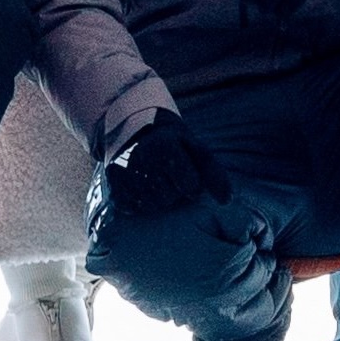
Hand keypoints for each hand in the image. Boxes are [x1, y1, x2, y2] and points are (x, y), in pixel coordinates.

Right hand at [101, 119, 231, 238]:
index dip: (192, 184)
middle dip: (174, 192)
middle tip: (169, 177)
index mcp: (165, 146)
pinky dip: (140, 203)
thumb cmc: (174, 144)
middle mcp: (141, 157)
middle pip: (169, 198)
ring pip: (151, 206)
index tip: (188, 176)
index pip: (191, 186)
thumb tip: (227, 201)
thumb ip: (214, 172)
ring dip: (158, 199)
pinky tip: (142, 188)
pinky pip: (133, 208)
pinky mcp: (112, 184)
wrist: (135, 131)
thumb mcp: (196, 148)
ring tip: (156, 182)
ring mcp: (123, 172)